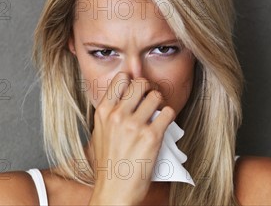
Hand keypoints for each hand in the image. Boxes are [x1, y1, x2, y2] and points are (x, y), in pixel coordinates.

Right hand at [87, 71, 175, 205]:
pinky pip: (168, 113)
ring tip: (158, 113)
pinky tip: (165, 124)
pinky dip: (169, 116)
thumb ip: (111, 112)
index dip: (132, 81)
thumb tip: (127, 96)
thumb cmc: (109, 163)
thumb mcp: (100, 132)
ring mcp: (134, 126)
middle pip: (140, 83)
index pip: (121, 78)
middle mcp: (117, 115)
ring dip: (160, 102)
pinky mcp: (151, 137)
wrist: (114, 192)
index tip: (137, 91)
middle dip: (149, 88)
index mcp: (103, 112)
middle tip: (151, 99)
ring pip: (156, 96)